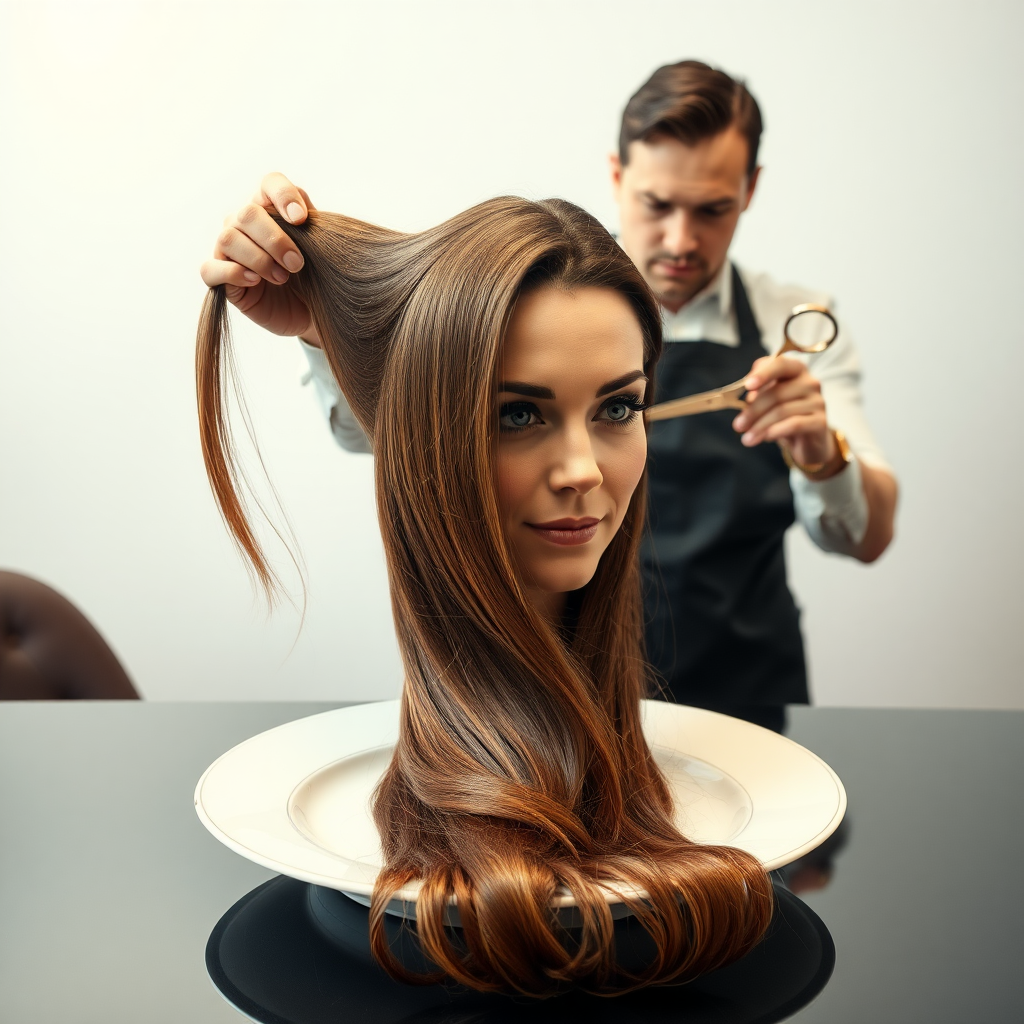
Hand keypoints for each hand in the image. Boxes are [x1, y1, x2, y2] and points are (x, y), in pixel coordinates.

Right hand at [199, 172, 321, 344]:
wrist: (308, 315)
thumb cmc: (312, 279)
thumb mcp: (319, 252)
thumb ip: (312, 226)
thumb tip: (302, 212)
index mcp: (270, 209)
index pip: (270, 184)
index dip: (283, 196)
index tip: (301, 219)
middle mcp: (244, 224)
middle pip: (247, 213)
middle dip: (275, 240)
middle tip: (297, 264)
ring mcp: (228, 250)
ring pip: (228, 238)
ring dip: (259, 259)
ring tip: (282, 278)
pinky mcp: (219, 279)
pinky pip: (210, 268)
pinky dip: (233, 273)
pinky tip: (255, 281)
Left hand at [732, 355, 835, 469]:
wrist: (807, 441)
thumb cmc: (784, 415)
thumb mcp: (768, 401)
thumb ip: (757, 393)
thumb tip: (746, 398)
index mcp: (795, 370)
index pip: (779, 364)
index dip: (763, 374)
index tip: (747, 386)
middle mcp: (810, 382)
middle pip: (776, 393)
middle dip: (753, 410)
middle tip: (738, 425)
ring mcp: (817, 401)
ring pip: (782, 410)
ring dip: (760, 426)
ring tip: (747, 439)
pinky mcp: (821, 421)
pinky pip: (794, 424)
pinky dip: (776, 431)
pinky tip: (765, 438)